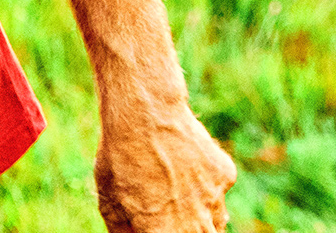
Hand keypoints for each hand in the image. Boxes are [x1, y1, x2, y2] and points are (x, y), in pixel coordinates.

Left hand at [95, 100, 235, 230]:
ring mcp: (215, 200)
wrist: (145, 114)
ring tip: (183, 204)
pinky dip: (206, 184)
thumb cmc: (120, 158)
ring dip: (203, 220)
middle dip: (186, 230)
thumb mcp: (110, 201)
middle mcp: (197, 225)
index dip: (161, 231)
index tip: (157, 224)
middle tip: (173, 221)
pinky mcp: (225, 176)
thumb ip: (125, 232)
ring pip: (218, 222)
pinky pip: (219, 188)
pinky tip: (187, 165)